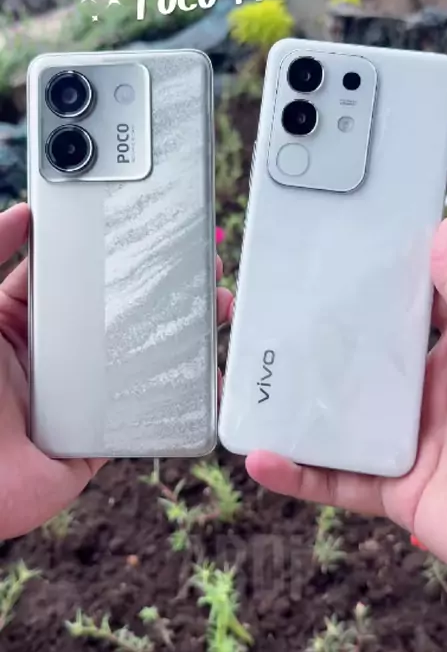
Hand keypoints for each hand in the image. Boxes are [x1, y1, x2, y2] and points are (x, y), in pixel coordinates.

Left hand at [0, 204, 232, 538]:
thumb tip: (23, 210)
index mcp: (26, 324)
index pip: (78, 278)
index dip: (117, 253)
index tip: (156, 228)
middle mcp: (58, 358)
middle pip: (122, 316)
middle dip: (167, 290)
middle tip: (205, 263)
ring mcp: (81, 400)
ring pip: (143, 362)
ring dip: (185, 338)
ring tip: (219, 308)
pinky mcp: (98, 442)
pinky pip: (147, 419)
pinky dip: (184, 402)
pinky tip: (214, 375)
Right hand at [247, 217, 446, 585]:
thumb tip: (445, 232)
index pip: (405, 312)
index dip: (370, 287)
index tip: (327, 261)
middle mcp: (427, 394)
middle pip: (358, 363)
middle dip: (312, 342)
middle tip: (263, 314)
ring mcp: (408, 442)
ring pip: (336, 420)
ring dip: (290, 405)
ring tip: (243, 379)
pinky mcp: (397, 491)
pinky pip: (337, 482)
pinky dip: (296, 475)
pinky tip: (261, 456)